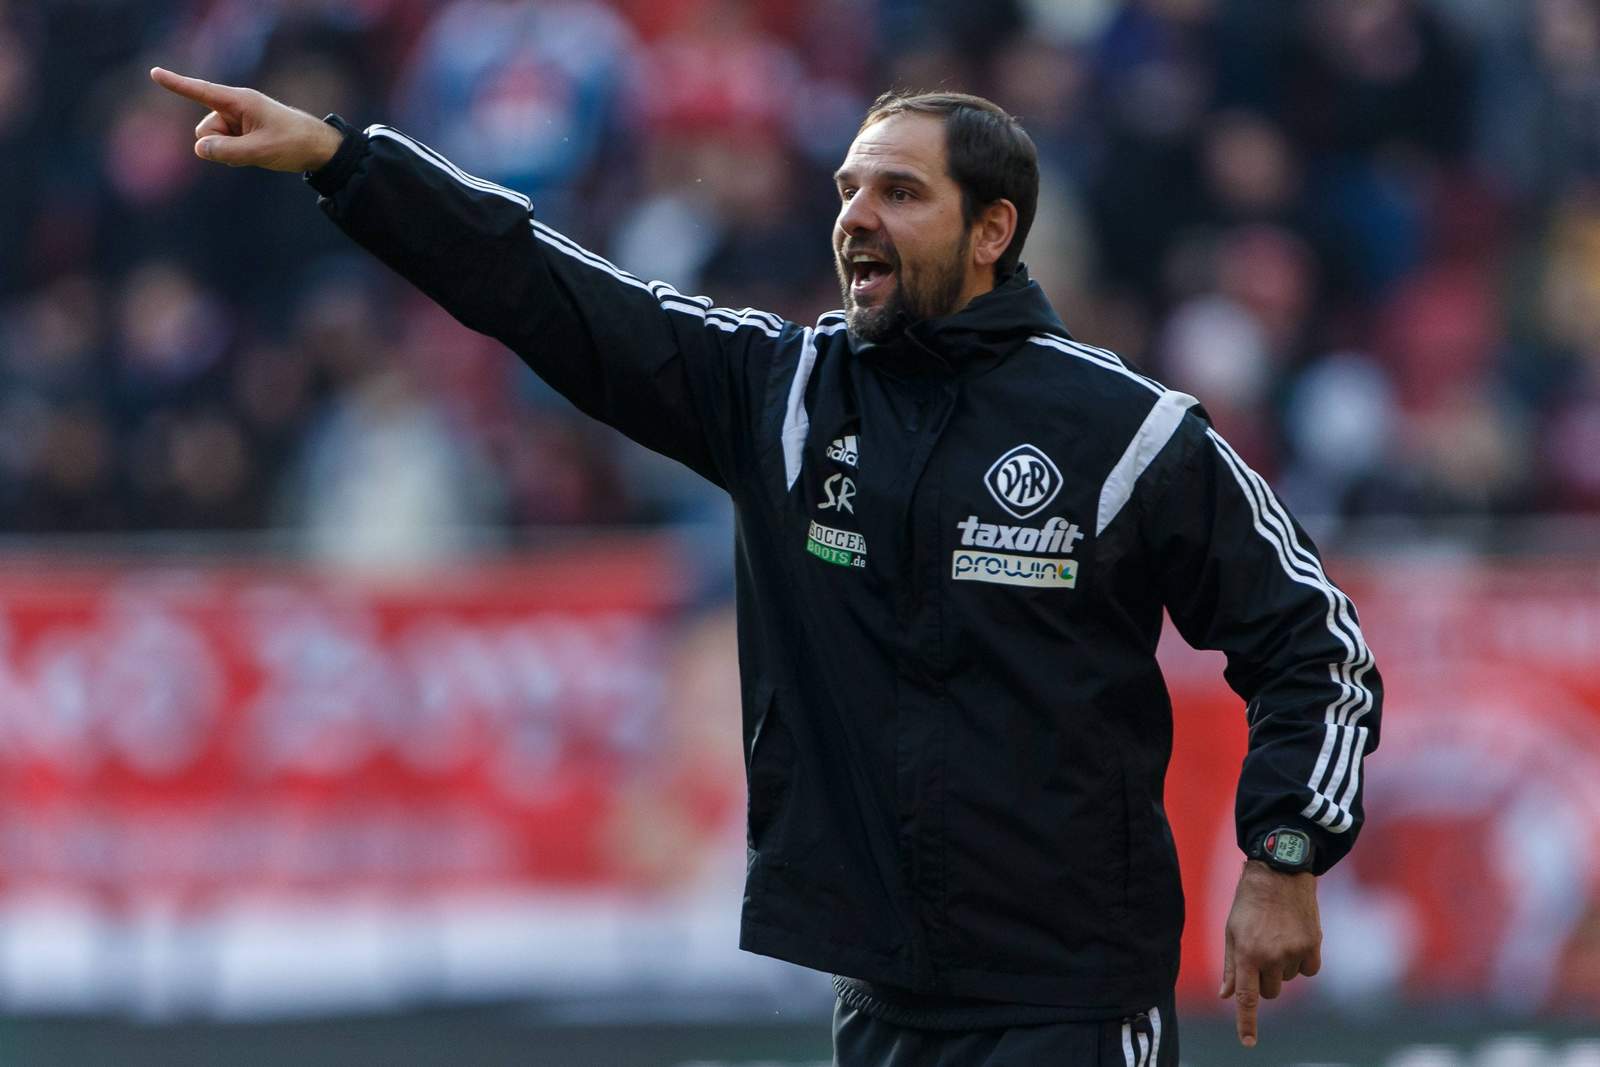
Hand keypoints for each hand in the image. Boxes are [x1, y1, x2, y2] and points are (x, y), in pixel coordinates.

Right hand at [149, 66, 343, 171]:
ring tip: (258, 150)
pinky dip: (234, 154)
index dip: (177, 84)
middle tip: (251, 148)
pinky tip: (256, 153)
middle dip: (218, 145)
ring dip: (228, 152)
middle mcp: (234, 107)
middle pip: (204, 130)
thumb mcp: (260, 151)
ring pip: (213, 142)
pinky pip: (224, 148)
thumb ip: (228, 151)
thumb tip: (199, 149)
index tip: (154, 72)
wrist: (318, 148)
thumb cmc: (293, 143)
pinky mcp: (240, 132)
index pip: (201, 91)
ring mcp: (237, 121)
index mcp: (239, 101)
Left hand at [1219, 859, 1321, 1047]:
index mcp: (1247, 953)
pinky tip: (1295, 940)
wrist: (1279, 872)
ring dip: (1282, 967)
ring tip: (1276, 936)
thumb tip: (1226, 995)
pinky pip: (1309, 971)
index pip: (1246, 997)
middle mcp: (1271, 956)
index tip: (1248, 1043)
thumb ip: (1230, 966)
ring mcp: (1294, 951)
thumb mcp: (1231, 930)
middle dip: (1263, 979)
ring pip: (1288, 979)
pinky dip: (1302, 962)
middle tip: (1259, 953)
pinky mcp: (1314, 945)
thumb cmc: (1249, 902)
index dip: (1246, 1023)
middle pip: (1269, 992)